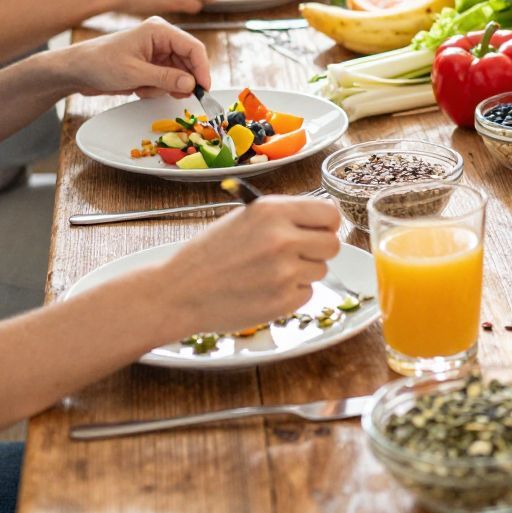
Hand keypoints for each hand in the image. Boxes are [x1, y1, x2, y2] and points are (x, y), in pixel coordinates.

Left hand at [58, 17, 210, 98]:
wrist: (76, 71)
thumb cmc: (99, 64)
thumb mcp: (134, 73)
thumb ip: (166, 78)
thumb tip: (192, 85)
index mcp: (159, 30)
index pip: (193, 47)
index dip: (202, 69)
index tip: (204, 89)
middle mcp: (162, 38)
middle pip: (189, 61)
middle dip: (182, 80)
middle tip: (177, 96)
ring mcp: (157, 52)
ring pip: (179, 73)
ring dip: (166, 86)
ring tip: (144, 89)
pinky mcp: (152, 64)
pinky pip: (168, 79)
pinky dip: (158, 88)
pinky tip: (140, 89)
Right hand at [157, 197, 342, 334]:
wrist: (178, 292)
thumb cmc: (210, 254)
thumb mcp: (245, 218)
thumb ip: (284, 216)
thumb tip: (321, 219)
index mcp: (272, 211)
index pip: (329, 213)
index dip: (326, 224)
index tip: (319, 229)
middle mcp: (282, 239)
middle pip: (332, 244)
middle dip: (318, 250)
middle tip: (296, 254)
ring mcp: (284, 272)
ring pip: (320, 271)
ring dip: (302, 273)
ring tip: (269, 272)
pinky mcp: (283, 301)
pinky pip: (306, 294)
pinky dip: (291, 294)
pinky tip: (265, 289)